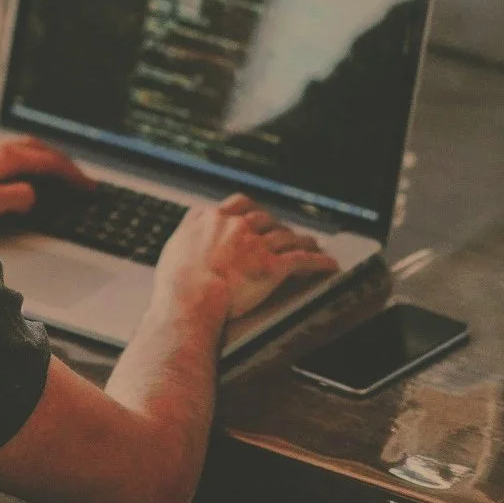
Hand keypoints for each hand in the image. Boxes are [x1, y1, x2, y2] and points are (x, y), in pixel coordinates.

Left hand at [0, 131, 88, 226]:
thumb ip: (18, 197)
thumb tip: (32, 194)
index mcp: (6, 155)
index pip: (50, 162)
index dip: (72, 175)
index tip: (88, 186)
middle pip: (39, 148)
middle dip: (61, 162)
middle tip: (77, 177)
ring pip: (21, 146)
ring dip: (41, 156)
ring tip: (53, 169)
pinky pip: (4, 148)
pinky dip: (20, 155)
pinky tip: (14, 160)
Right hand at [156, 195, 340, 319]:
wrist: (189, 298)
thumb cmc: (175, 282)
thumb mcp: (174, 248)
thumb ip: (187, 236)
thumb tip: (189, 237)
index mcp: (212, 219)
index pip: (238, 204)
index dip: (251, 209)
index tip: (255, 213)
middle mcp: (236, 226)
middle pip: (264, 219)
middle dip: (277, 226)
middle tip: (284, 232)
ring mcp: (256, 245)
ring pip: (286, 237)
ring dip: (302, 240)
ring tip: (312, 243)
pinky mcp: (272, 266)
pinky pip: (302, 260)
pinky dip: (318, 261)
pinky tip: (329, 263)